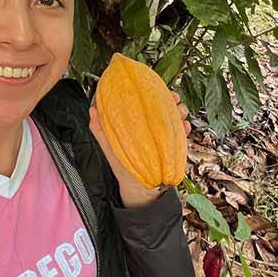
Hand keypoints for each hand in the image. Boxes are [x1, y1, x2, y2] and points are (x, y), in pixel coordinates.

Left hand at [89, 90, 190, 208]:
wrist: (139, 189)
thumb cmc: (123, 166)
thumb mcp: (109, 147)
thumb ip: (100, 130)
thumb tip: (92, 109)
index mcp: (136, 123)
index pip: (145, 103)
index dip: (151, 92)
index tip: (154, 87)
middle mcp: (151, 128)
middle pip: (163, 108)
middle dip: (170, 100)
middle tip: (173, 98)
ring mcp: (163, 137)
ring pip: (174, 119)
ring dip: (180, 112)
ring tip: (181, 112)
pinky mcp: (172, 147)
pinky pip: (181, 135)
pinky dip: (185, 129)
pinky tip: (185, 127)